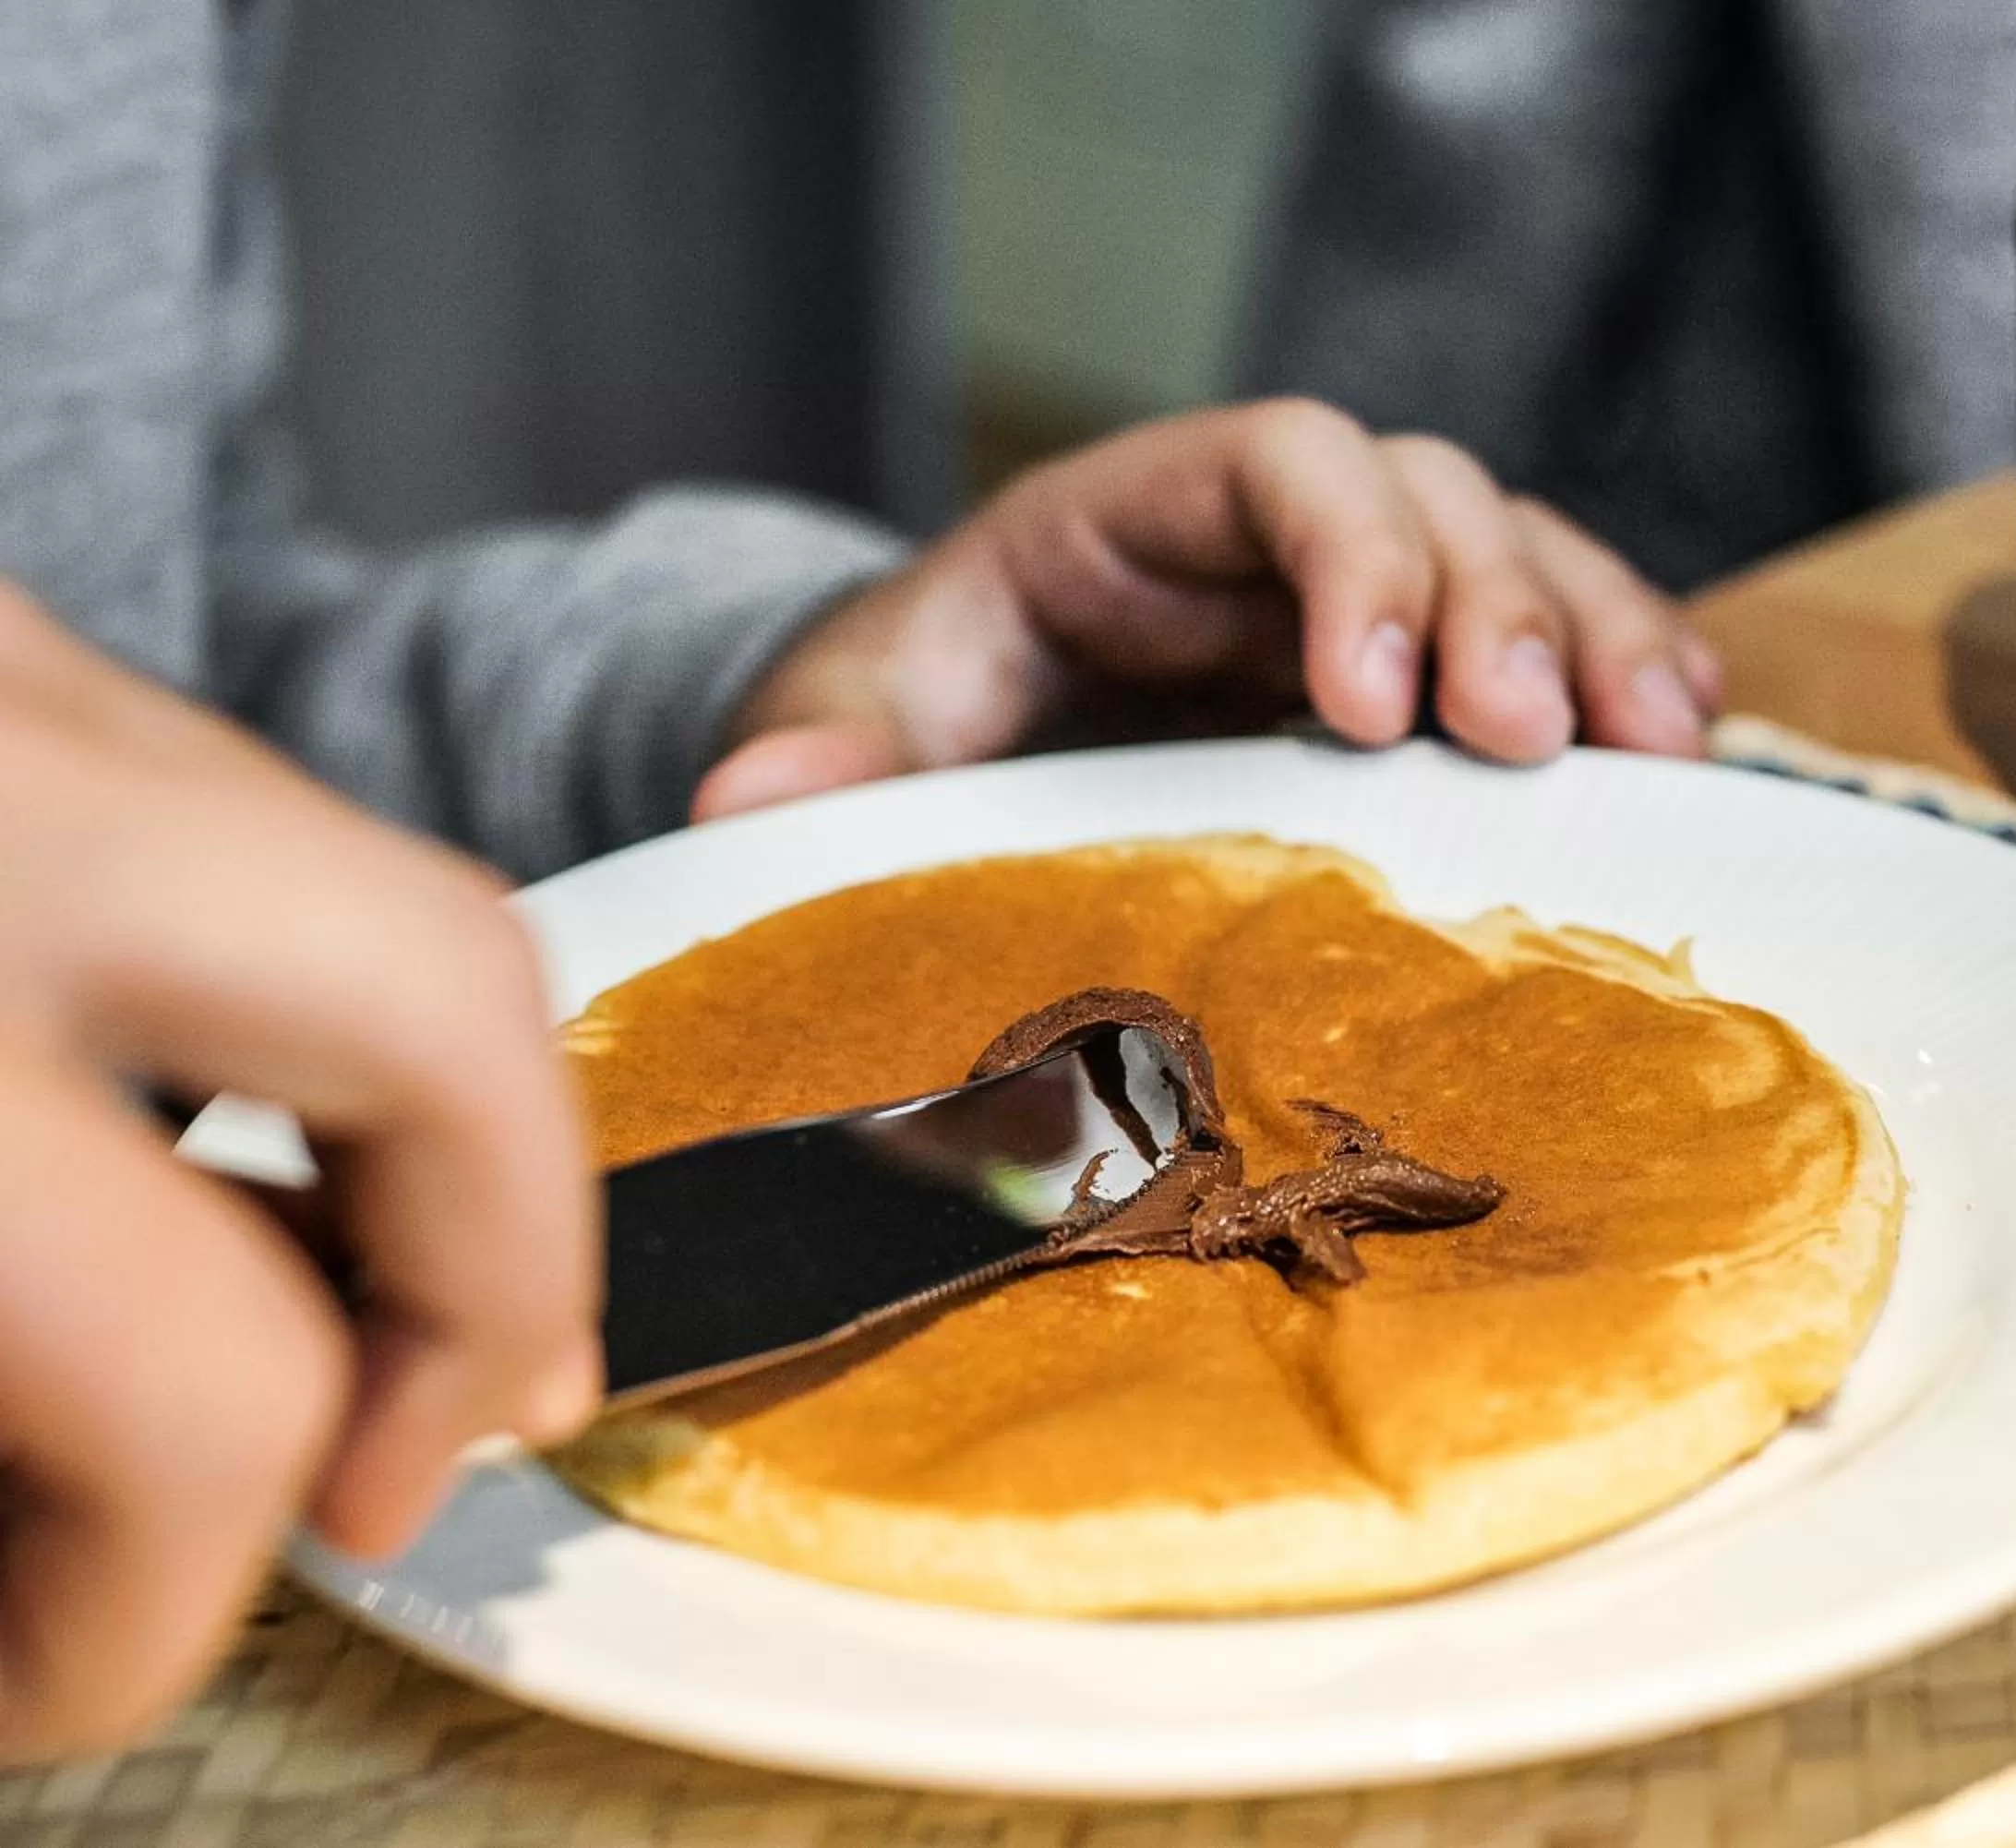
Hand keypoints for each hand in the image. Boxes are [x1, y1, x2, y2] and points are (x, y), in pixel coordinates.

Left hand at [0, 584, 599, 1760]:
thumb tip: (47, 1577)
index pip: (202, 1385)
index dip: (154, 1616)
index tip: (72, 1670)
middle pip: (458, 1022)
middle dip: (486, 1291)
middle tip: (394, 1453)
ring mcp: (15, 666)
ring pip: (389, 897)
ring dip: (420, 1139)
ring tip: (336, 1306)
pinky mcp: (5, 635)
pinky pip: (247, 830)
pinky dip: (290, 1006)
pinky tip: (198, 1123)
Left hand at [696, 400, 1723, 818]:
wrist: (974, 753)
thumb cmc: (921, 721)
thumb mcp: (859, 723)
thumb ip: (826, 750)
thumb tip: (754, 800)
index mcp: (1134, 517)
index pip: (1276, 462)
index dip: (1344, 554)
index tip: (1367, 706)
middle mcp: (1269, 537)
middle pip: (1427, 496)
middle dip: (1499, 608)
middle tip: (1531, 743)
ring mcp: (1362, 600)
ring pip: (1519, 552)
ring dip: (1600, 639)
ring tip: (1660, 752)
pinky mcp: (1425, 676)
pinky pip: (1555, 634)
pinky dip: (1626, 669)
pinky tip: (1678, 737)